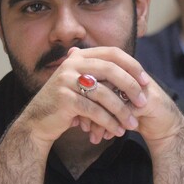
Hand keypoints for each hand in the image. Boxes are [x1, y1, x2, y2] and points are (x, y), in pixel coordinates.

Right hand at [18, 46, 148, 147]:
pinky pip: (94, 111)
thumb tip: (135, 73)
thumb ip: (102, 75)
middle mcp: (72, 64)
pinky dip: (108, 122)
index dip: (132, 65)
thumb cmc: (67, 104)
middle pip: (111, 69)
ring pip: (104, 94)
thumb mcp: (83, 83)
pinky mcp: (64, 99)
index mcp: (80, 56)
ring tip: (132, 124)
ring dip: (121, 111)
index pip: (112, 53)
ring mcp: (66, 80)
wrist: (38, 122)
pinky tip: (117, 131)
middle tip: (143, 102)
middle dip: (131, 86)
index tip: (146, 81)